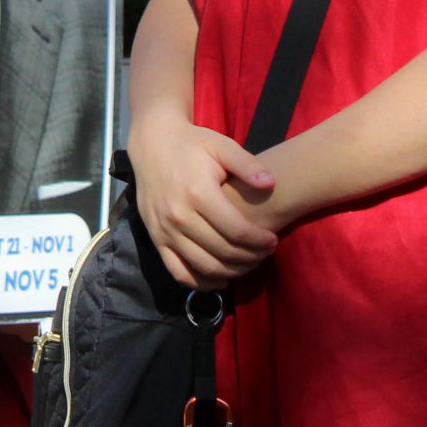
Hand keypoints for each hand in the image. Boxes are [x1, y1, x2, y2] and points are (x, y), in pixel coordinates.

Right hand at [127, 114, 277, 290]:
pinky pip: (179, 272)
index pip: (237, 231)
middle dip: (251, 258)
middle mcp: (179, 216)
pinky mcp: (156, 239)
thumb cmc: (192, 144)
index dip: (260, 241)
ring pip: (204, 267)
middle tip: (265, 252)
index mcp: (198, 193)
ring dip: (232, 271)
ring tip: (248, 263)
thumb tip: (271, 184)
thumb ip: (248, 164)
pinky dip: (201, 283)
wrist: (152, 143)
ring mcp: (164, 231)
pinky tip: (221, 279)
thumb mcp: (222, 146)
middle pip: (223, 252)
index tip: (273, 240)